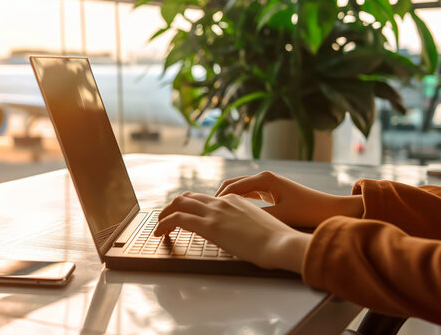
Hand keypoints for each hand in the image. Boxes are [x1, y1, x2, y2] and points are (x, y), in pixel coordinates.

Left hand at [154, 192, 310, 272]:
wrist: (282, 243)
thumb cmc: (276, 241)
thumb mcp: (258, 227)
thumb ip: (244, 226)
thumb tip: (238, 236)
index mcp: (235, 201)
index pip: (206, 199)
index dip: (191, 207)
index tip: (185, 217)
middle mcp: (223, 202)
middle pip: (189, 197)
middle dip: (173, 207)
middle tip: (165, 219)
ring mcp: (215, 212)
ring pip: (179, 204)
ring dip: (165, 214)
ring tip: (159, 226)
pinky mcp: (209, 225)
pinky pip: (178, 219)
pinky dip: (164, 224)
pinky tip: (159, 233)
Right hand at [215, 171, 362, 226]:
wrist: (331, 210)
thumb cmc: (308, 212)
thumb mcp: (279, 216)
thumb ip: (255, 217)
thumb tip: (234, 223)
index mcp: (264, 179)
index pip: (232, 187)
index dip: (216, 200)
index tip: (204, 211)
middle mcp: (264, 177)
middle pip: (232, 184)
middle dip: (217, 197)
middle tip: (204, 211)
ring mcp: (268, 183)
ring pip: (240, 189)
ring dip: (227, 199)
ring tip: (214, 213)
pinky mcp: (272, 190)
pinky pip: (249, 193)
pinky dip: (238, 201)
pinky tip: (232, 213)